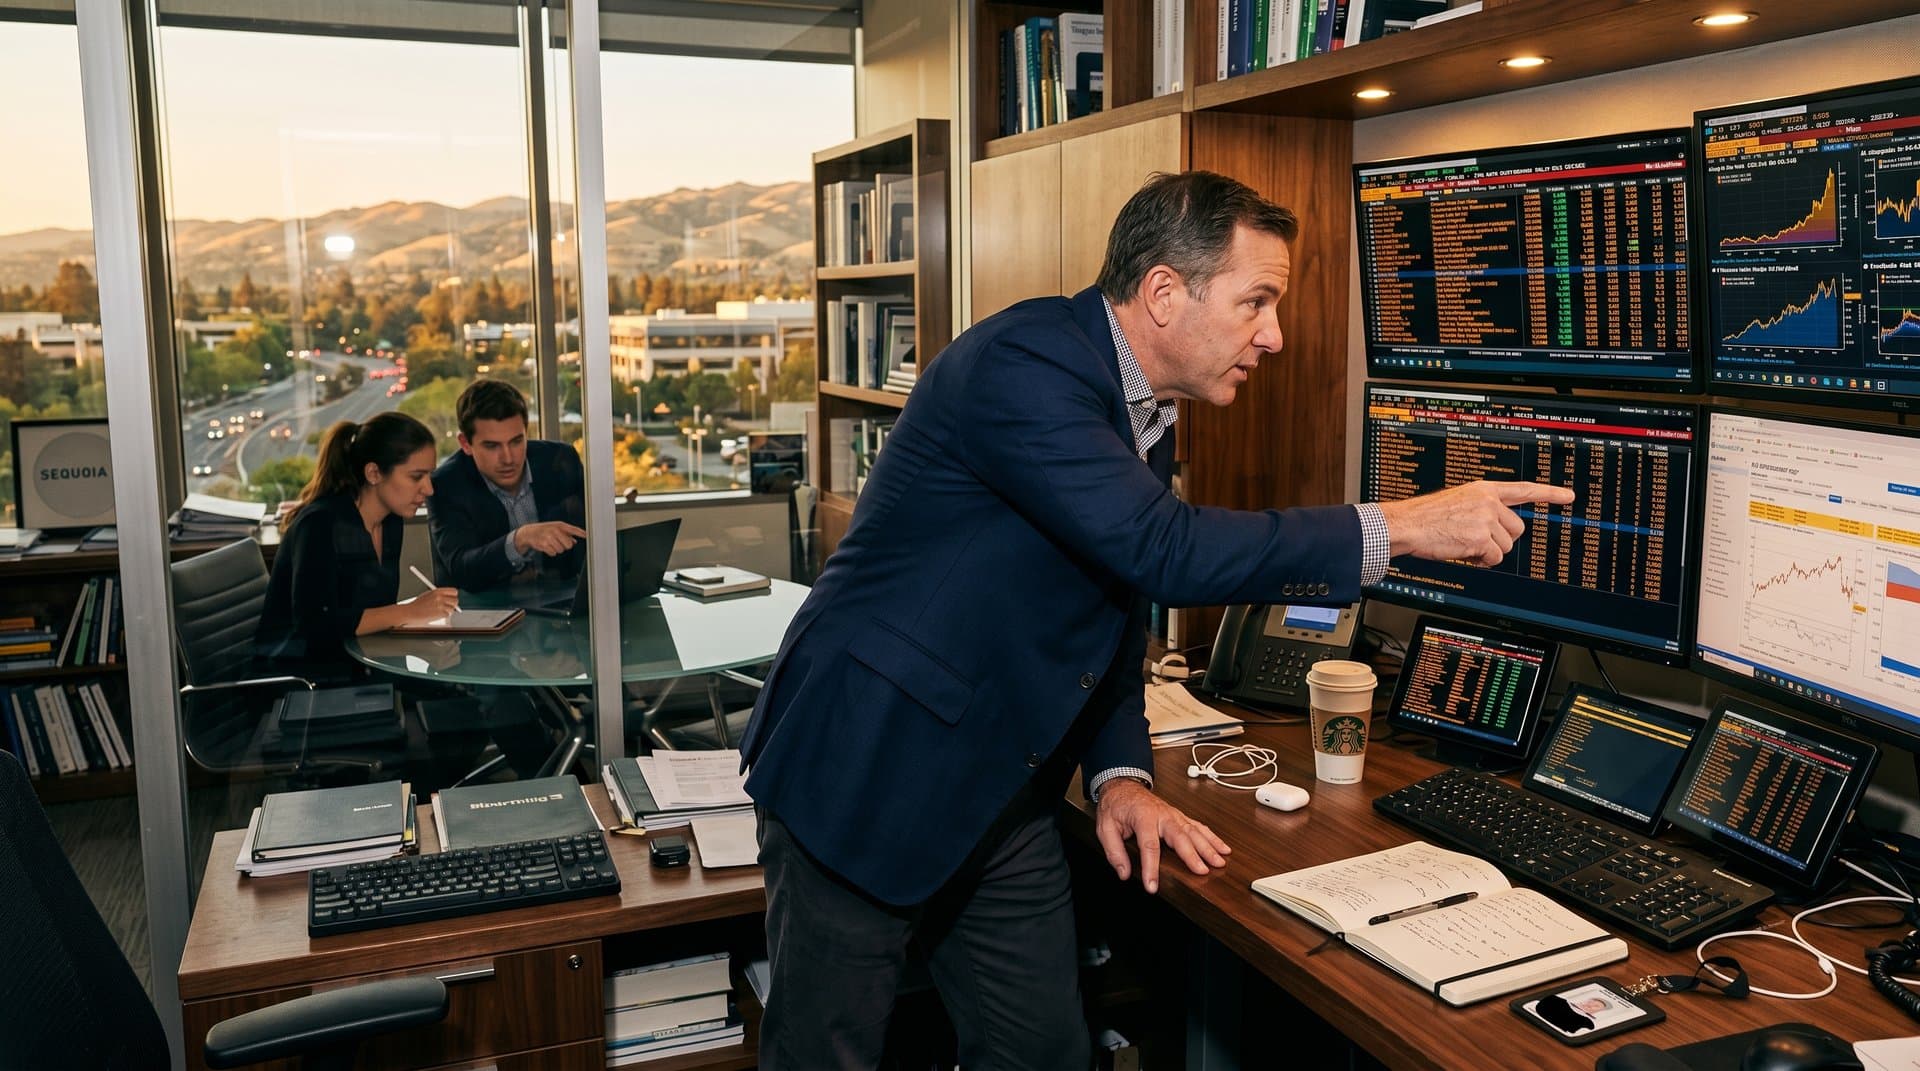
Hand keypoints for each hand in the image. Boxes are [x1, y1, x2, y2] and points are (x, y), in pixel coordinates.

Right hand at [401, 587, 460, 623]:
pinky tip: (436, 615)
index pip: (454, 591)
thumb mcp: (428, 594)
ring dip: (447, 611)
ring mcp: (441, 605)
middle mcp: (440, 597)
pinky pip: (447, 615)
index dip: (454, 596)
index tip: (452, 598)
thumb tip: (448, 597)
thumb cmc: (416, 605)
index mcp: (437, 591)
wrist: (410, 612)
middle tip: (447, 607)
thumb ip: (439, 595)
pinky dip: (443, 616)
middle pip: (455, 600)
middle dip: (452, 604)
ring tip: (438, 611)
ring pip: (452, 609)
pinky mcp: (440, 613)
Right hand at [514, 521, 586, 556]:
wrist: (529, 532)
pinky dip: (551, 552)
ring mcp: (549, 538)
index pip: (573, 529)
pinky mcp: (544, 545)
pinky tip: (547, 547)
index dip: (581, 533)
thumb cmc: (545, 530)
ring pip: (561, 550)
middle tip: (559, 542)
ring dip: (557, 549)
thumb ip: (566, 534)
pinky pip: (554, 553)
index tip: (587, 536)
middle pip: (569, 545)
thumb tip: (575, 541)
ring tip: (551, 544)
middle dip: (565, 546)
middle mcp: (555, 530)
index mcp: (560, 525)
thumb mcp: (555, 529)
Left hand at [1094, 779, 1229, 893]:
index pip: (1149, 846)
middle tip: (1203, 871)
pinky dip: (1212, 837)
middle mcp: (1162, 815)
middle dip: (1192, 855)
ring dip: (1209, 847)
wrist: (1122, 786)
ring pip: (1194, 831)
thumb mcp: (1105, 827)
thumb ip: (1114, 851)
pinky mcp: (1179, 817)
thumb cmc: (1115, 806)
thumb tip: (1124, 873)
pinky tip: (1222, 848)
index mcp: (1143, 817)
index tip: (1152, 886)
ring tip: (1220, 862)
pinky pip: (1198, 827)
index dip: (1151, 868)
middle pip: (1180, 836)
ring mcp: (1173, 815)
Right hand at [1377, 481, 1573, 566]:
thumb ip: (1482, 509)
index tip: (1568, 496)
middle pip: (1517, 530)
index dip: (1549, 493)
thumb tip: (1498, 530)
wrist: (1406, 524)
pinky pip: (1493, 559)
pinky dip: (1480, 561)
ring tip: (1464, 544)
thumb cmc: (1425, 518)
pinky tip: (1463, 552)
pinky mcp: (1481, 537)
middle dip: (1501, 541)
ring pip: (1506, 547)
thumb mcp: (1457, 502)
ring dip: (1487, 552)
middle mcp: (1489, 501)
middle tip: (1476, 541)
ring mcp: (1486, 519)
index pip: (1523, 489)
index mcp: (1484, 490)